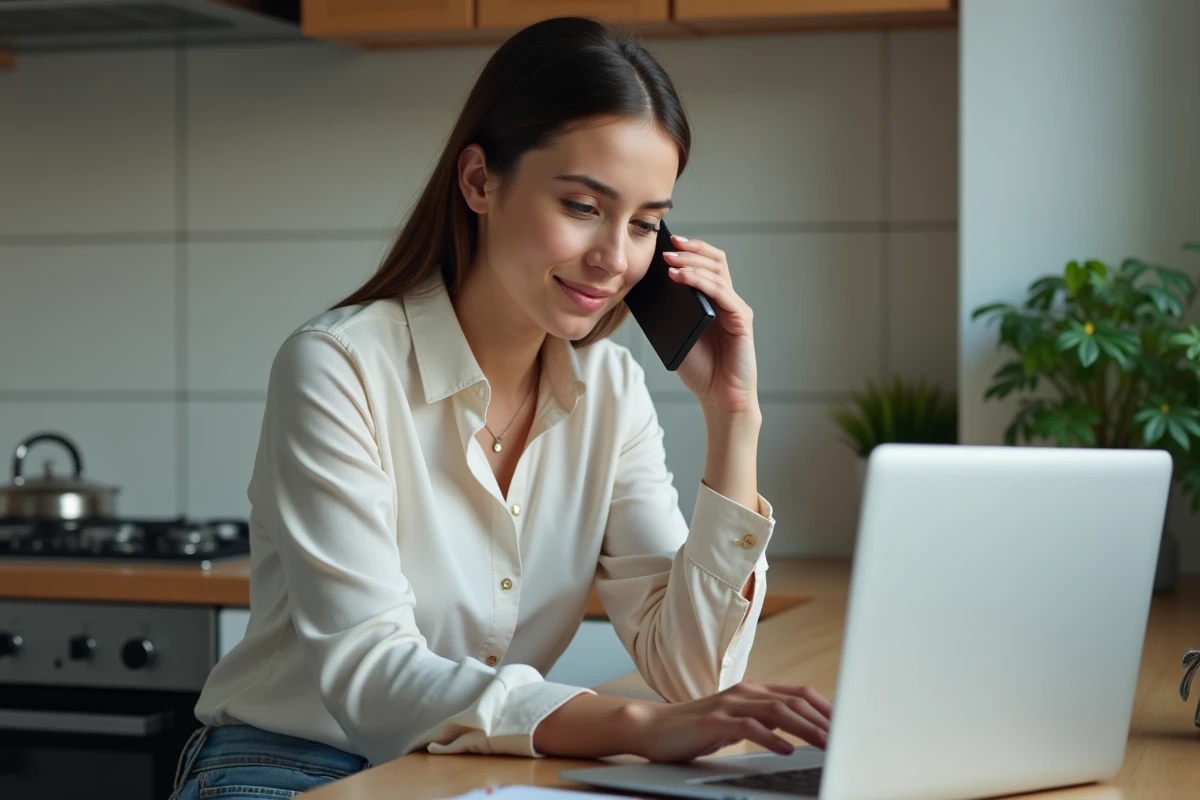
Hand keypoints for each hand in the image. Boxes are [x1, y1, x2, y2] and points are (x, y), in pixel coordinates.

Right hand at [624, 681, 832, 762]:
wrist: (654, 728)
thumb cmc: (698, 729)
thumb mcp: (738, 723)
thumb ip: (766, 722)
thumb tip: (801, 733)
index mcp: (754, 691)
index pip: (800, 693)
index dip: (827, 708)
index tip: (848, 727)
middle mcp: (745, 692)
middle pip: (794, 701)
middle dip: (824, 720)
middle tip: (846, 739)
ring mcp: (729, 705)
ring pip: (777, 711)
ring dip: (805, 729)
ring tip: (825, 745)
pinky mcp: (714, 721)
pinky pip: (748, 727)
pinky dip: (771, 739)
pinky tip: (786, 751)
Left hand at [663, 234, 757, 415]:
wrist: (719, 397)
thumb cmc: (700, 369)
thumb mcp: (677, 335)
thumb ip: (670, 313)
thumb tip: (647, 289)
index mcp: (713, 301)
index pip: (706, 264)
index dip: (689, 249)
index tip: (664, 241)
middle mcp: (727, 300)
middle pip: (715, 260)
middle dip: (690, 249)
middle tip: (666, 246)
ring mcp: (735, 308)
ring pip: (717, 272)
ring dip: (691, 263)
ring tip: (668, 261)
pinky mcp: (741, 320)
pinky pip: (721, 292)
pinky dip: (700, 281)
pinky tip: (681, 277)